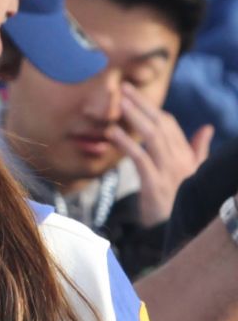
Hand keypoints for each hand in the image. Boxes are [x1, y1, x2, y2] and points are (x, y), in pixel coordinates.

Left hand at [111, 82, 212, 226]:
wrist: (180, 232)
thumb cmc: (183, 202)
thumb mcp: (193, 174)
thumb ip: (198, 150)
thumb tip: (207, 128)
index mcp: (185, 156)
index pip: (169, 125)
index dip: (153, 109)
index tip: (135, 96)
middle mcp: (179, 159)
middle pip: (160, 124)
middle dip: (141, 104)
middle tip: (123, 88)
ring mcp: (168, 170)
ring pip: (152, 136)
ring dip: (134, 117)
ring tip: (118, 102)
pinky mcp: (155, 184)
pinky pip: (140, 158)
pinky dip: (126, 143)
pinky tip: (113, 133)